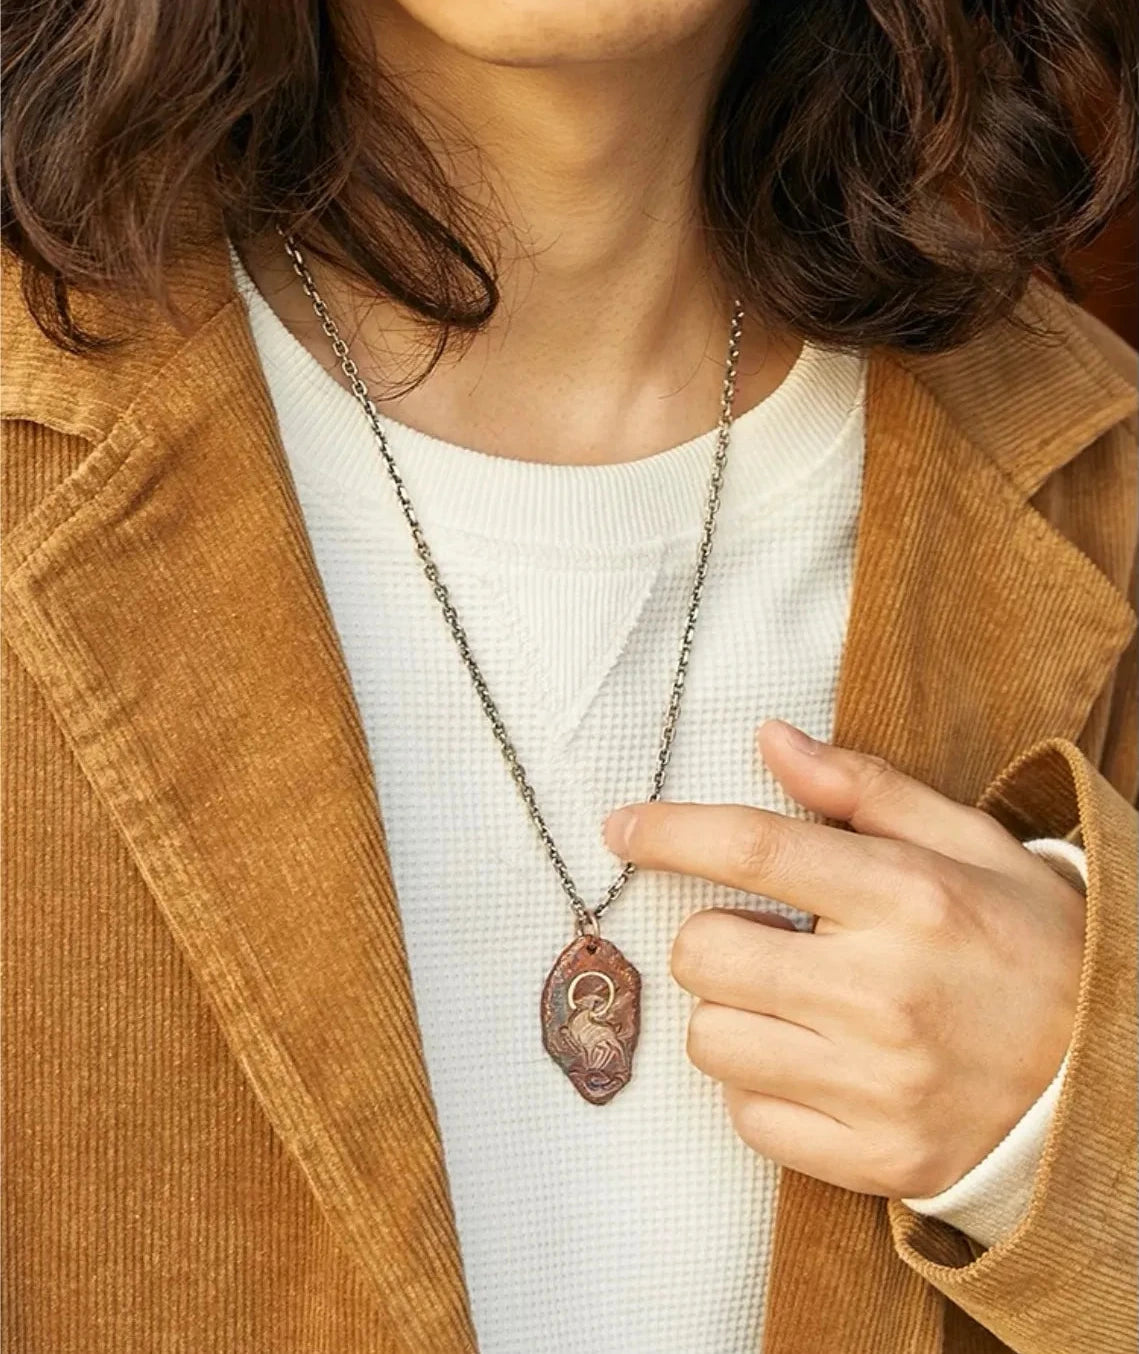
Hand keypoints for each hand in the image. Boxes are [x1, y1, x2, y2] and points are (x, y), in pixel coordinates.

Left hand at [602, 720, 1085, 1198]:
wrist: (1114, 1078)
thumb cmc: (1032, 945)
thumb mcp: (971, 845)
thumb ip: (865, 790)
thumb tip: (771, 739)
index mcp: (910, 900)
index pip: (754, 850)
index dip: (671, 831)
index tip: (623, 826)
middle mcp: (886, 994)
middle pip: (705, 952)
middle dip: (712, 935)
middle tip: (764, 937)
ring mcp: (879, 1087)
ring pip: (711, 1040)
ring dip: (733, 1014)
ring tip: (795, 1004)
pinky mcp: (875, 1160)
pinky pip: (748, 1120)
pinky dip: (761, 1089)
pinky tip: (814, 1066)